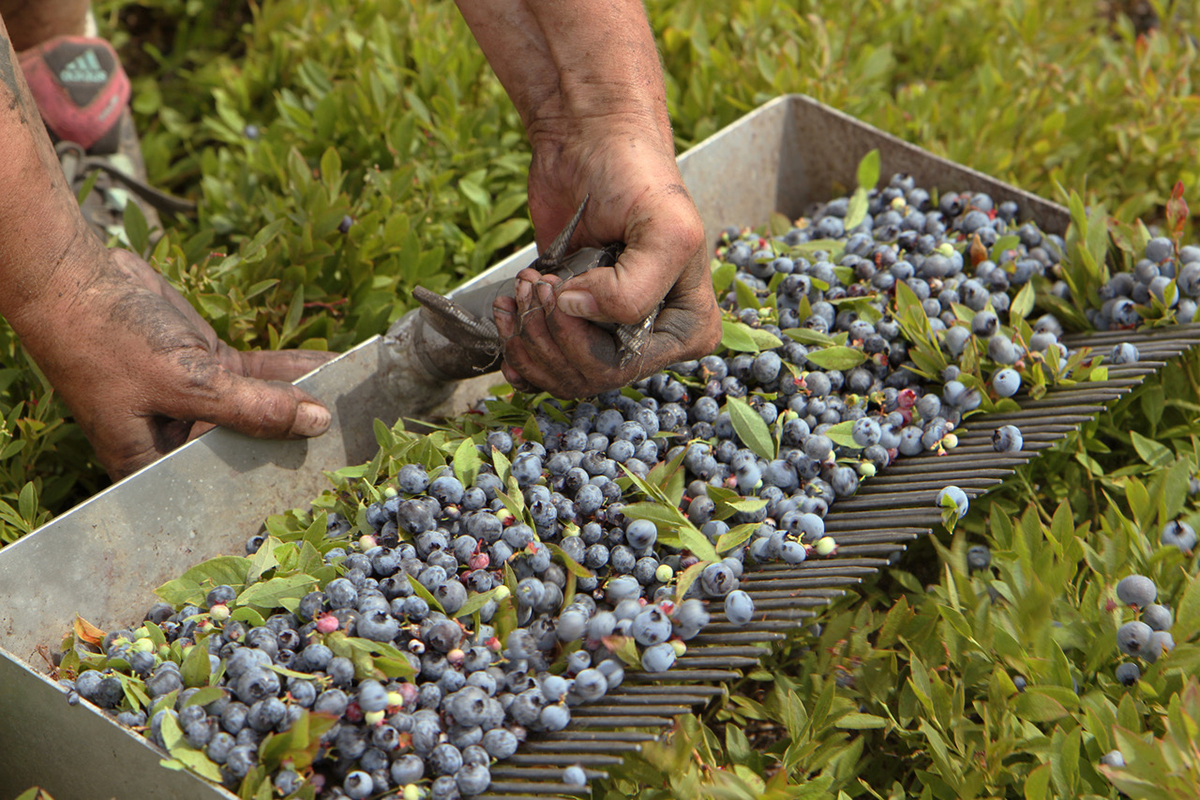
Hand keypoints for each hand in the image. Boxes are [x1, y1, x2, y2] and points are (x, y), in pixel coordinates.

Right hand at [19, 248, 335, 479]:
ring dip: (303, 401)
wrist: (75, 279)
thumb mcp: (185, 382)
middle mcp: (178, 439)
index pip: (225, 487)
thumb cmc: (107, 341)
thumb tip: (315, 423)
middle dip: (299, 442)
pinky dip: (291, 371)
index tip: (326, 485)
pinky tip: (331, 367)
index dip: (273, 486)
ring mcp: (196, 401)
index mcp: (157, 464)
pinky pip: (258, 377)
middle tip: (355, 444)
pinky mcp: (206, 367)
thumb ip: (251, 407)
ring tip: (356, 401)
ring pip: (261, 408)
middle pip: (251, 449)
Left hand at [492, 116, 721, 396]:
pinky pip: (540, 366)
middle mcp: (652, 337)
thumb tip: (575, 312)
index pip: (625, 368)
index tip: (558, 288)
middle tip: (534, 285)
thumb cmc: (637, 177)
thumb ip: (634, 290)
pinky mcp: (570, 322)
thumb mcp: (663, 229)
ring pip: (560, 375)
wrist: (591, 140)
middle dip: (548, 336)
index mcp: (689, 327)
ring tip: (524, 285)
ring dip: (528, 335)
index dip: (580, 340)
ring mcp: (608, 332)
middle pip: (588, 378)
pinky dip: (515, 345)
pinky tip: (508, 311)